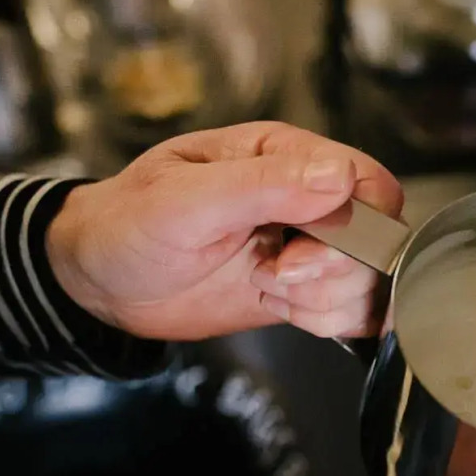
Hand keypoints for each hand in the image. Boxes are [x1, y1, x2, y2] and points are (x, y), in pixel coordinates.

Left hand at [46, 122, 403, 340]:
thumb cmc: (127, 224)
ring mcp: (305, 245)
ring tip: (266, 288)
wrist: (99, 280)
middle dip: (332, 270)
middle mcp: (304, 196)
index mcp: (282, 155)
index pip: (366, 182)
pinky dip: (329, 321)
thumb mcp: (184, 201)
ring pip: (368, 279)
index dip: (351, 225)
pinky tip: (282, 310)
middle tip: (273, 275)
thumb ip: (263, 185)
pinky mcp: (301, 288)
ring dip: (325, 299)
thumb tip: (338, 177)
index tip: (295, 250)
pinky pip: (351, 309)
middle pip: (376, 237)